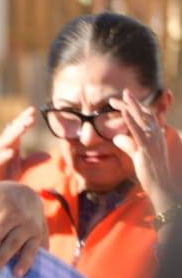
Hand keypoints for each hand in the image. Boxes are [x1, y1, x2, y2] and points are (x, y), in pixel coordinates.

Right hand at [0, 107, 35, 186]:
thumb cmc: (3, 179)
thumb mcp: (21, 168)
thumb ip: (33, 161)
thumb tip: (49, 155)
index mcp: (7, 147)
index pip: (16, 130)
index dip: (24, 120)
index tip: (34, 110)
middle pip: (10, 134)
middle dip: (20, 124)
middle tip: (30, 115)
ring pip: (3, 144)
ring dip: (12, 135)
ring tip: (23, 127)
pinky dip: (3, 156)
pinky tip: (11, 151)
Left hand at [112, 88, 178, 211]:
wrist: (161, 186)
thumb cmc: (149, 171)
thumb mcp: (136, 154)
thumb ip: (127, 144)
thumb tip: (116, 137)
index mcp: (156, 136)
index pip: (146, 117)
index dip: (137, 107)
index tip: (126, 99)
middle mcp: (156, 136)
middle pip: (144, 115)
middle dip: (133, 103)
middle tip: (123, 92)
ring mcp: (152, 142)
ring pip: (141, 120)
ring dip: (131, 107)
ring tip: (121, 97)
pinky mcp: (146, 149)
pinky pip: (137, 132)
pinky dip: (130, 120)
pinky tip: (123, 112)